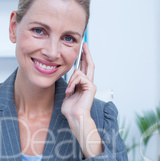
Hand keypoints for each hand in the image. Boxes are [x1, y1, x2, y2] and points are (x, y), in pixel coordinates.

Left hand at [61, 43, 102, 157]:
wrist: (75, 117)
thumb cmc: (71, 109)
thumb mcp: (68, 93)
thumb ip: (70, 85)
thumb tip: (68, 79)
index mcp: (84, 84)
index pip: (84, 68)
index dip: (83, 58)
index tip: (82, 50)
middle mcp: (89, 83)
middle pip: (89, 64)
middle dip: (86, 53)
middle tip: (84, 43)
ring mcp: (91, 84)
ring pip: (78, 72)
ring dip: (70, 80)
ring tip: (68, 91)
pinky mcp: (91, 86)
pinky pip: (79, 77)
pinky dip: (72, 83)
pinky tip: (70, 91)